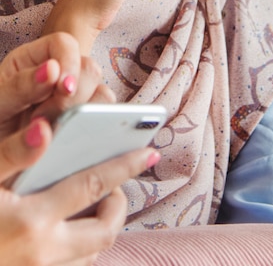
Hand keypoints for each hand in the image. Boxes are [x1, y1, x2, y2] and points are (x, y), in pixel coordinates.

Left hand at [0, 33, 110, 138]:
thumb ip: (18, 89)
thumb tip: (53, 71)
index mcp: (29, 62)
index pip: (63, 44)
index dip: (69, 61)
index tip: (64, 87)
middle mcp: (56, 77)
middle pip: (88, 67)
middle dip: (71, 95)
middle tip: (43, 116)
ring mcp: (73, 100)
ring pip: (102, 92)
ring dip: (81, 113)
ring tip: (51, 131)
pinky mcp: (85, 122)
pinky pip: (104, 117)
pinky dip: (91, 126)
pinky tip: (67, 137)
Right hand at [0, 115, 159, 264]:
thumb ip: (11, 154)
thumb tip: (45, 130)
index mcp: (31, 220)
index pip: (94, 186)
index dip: (125, 166)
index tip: (149, 153)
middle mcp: (41, 254)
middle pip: (105, 230)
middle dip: (118, 205)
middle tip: (110, 187)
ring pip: (90, 256)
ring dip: (98, 230)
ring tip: (88, 207)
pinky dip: (77, 251)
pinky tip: (63, 231)